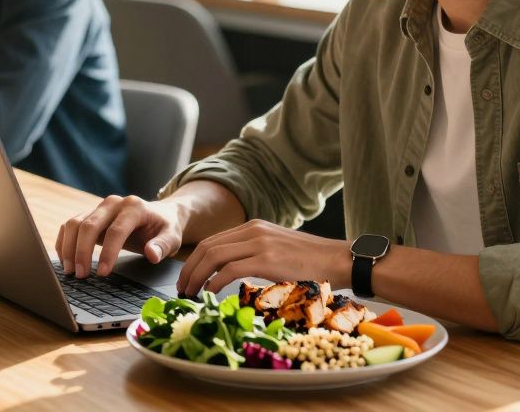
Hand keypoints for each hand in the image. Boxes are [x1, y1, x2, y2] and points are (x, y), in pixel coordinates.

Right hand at [55, 195, 186, 278]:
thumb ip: (163, 245)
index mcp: (134, 207)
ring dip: (69, 248)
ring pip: (74, 223)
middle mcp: (113, 203)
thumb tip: (152, 255)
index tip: (103, 273)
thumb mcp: (172, 236)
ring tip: (70, 271)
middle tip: (80, 275)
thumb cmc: (164, 227)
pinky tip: (65, 261)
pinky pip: (69, 226)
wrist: (159, 214)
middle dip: (82, 251)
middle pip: (89, 224)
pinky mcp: (89, 214)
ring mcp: (99, 208)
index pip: (116, 230)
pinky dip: (64, 242)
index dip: (108, 252)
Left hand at [177, 219, 350, 296]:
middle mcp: (253, 230)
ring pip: (214, 256)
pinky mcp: (266, 259)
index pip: (213, 241)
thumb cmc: (311, 262)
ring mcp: (259, 243)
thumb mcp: (278, 249)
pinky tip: (209, 292)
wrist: (338, 259)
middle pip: (207, 247)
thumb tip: (232, 272)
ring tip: (190, 293)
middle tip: (182, 288)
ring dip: (197, 276)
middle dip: (189, 269)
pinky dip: (214, 281)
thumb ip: (255, 253)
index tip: (187, 278)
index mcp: (253, 226)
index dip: (194, 260)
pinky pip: (229, 269)